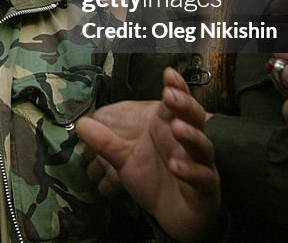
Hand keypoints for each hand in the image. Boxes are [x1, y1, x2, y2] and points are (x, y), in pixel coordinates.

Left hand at [77, 68, 219, 242]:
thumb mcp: (124, 160)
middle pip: (194, 119)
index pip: (177, 104)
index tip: (168, 73)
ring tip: (176, 128)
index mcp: (171, 129)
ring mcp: (201, 165)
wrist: (173, 214)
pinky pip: (202, 177)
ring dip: (191, 136)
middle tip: (169, 95)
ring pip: (203, 147)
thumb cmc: (154, 179)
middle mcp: (190, 144)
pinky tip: (176, 166)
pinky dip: (191, 171)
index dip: (177, 88)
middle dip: (184, 105)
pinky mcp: (205, 189)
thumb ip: (105, 142)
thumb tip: (81, 124)